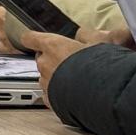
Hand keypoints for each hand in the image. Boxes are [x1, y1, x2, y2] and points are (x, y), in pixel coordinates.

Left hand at [8, 21, 131, 111]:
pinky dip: (57, 94)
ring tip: (77, 80)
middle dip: (54, 60)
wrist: (105, 95)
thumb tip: (83, 34)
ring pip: (46, 77)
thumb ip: (87, 36)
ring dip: (56, 77)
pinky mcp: (50, 100)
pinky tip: (72, 93)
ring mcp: (46, 83)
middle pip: (41, 58)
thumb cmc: (101, 68)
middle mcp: (45, 64)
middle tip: (72, 62)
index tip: (35, 40)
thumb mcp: (100, 43)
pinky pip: (49, 94)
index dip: (33, 39)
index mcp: (53, 46)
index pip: (30, 38)